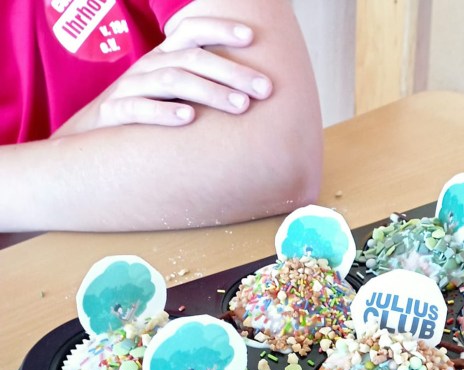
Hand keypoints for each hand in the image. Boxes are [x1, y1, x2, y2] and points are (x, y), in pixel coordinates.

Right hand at [53, 16, 273, 134]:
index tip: (252, 37)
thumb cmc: (144, 116)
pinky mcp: (115, 114)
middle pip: (192, 59)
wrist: (90, 140)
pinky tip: (188, 118)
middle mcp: (149, 67)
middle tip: (265, 89)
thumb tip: (250, 94)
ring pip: (172, 81)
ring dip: (210, 92)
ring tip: (241, 106)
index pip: (190, 31)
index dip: (219, 28)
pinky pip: (138, 109)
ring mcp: (131, 88)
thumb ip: (201, 86)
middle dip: (232, 72)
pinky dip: (164, 112)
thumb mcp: (171, 94)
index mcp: (164, 58)